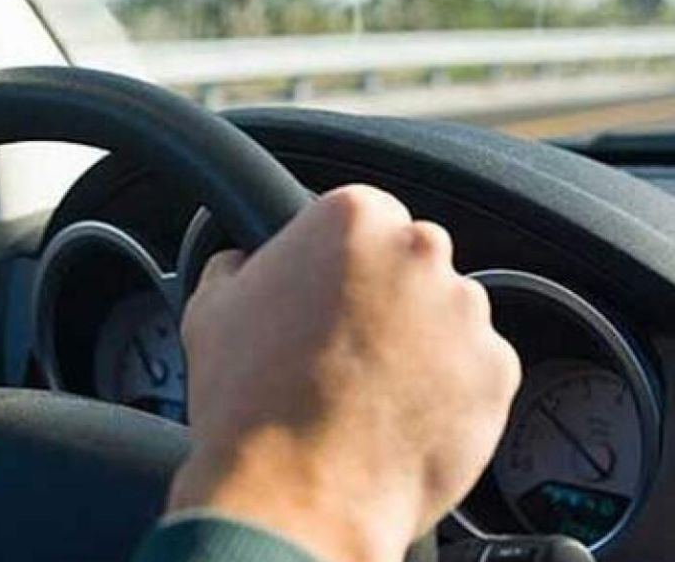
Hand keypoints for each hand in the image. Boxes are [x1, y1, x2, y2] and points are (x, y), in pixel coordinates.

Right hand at [169, 185, 519, 561]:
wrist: (295, 491)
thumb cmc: (248, 400)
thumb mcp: (212, 310)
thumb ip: (237, 266)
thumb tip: (242, 263)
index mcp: (351, 218)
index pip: (364, 217)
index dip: (341, 262)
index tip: (328, 293)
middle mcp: (419, 251)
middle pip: (412, 260)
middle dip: (386, 295)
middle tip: (345, 346)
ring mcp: (465, 312)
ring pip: (448, 315)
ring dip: (421, 341)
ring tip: (370, 390)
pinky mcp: (497, 373)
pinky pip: (477, 370)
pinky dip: (449, 389)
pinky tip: (401, 416)